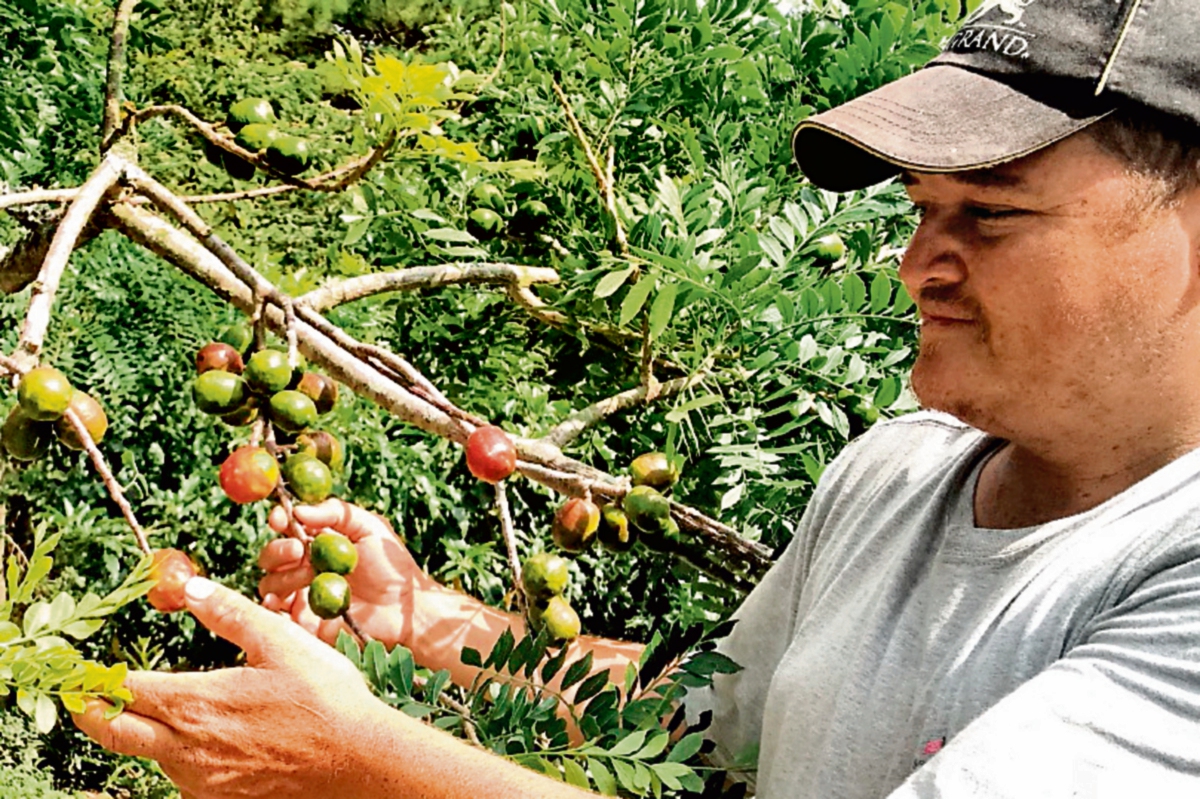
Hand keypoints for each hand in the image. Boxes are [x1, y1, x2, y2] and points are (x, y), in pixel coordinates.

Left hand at [72, 577, 386, 798]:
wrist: (357, 761)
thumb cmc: (323, 698)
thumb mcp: (281, 642)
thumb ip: (230, 613)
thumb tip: (191, 588)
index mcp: (196, 703)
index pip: (125, 692)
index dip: (97, 679)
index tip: (82, 670)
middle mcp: (187, 749)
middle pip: (115, 734)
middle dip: (91, 714)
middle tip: (79, 699)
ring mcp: (201, 781)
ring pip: (150, 758)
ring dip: (139, 735)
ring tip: (140, 714)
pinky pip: (182, 780)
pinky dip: (176, 758)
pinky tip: (196, 742)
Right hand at [259, 498, 426, 647]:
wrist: (405, 608)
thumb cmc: (392, 566)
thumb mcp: (370, 528)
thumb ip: (337, 513)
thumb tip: (299, 511)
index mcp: (319, 542)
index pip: (287, 528)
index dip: (279, 520)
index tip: (280, 519)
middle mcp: (305, 566)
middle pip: (272, 556)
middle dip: (278, 549)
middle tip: (298, 550)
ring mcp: (302, 594)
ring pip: (270, 583)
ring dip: (284, 576)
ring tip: (310, 576)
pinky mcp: (303, 622)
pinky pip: (275, 616)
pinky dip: (270, 606)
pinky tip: (280, 600)